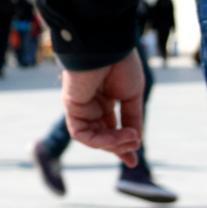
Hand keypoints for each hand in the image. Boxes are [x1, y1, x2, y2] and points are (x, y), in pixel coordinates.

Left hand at [61, 49, 143, 166]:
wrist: (107, 47)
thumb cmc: (121, 65)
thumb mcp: (132, 96)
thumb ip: (132, 120)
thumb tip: (135, 143)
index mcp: (105, 100)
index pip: (112, 129)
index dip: (122, 145)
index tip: (134, 160)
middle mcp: (91, 105)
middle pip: (102, 136)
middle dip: (118, 148)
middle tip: (133, 152)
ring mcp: (80, 107)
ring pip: (92, 138)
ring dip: (112, 144)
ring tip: (130, 140)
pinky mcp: (71, 107)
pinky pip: (81, 133)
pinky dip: (98, 141)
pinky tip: (116, 139)